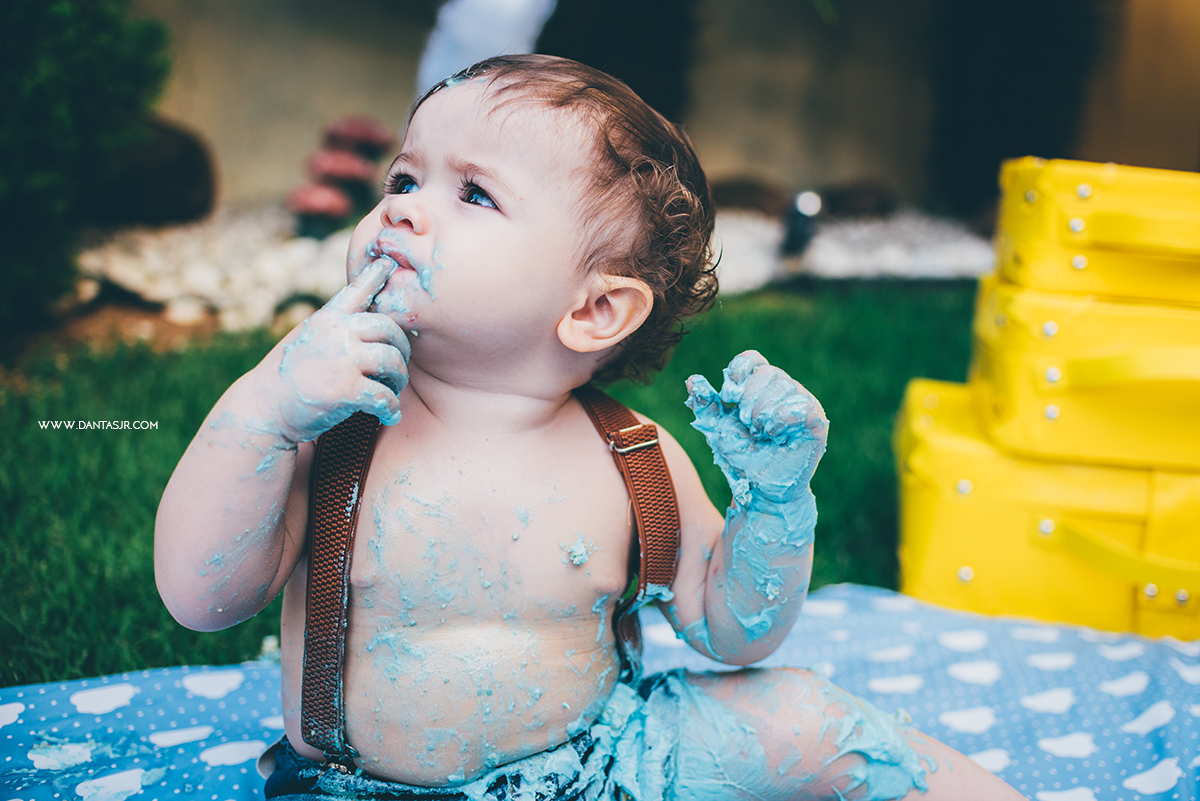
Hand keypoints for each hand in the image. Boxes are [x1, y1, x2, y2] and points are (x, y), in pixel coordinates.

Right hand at [262, 258, 410, 441]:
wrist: (261, 410)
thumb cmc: (285, 379)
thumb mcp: (305, 341)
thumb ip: (331, 329)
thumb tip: (358, 321)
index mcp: (326, 320)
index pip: (356, 291)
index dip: (375, 275)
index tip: (389, 263)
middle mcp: (335, 333)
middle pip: (389, 328)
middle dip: (402, 349)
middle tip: (399, 368)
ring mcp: (341, 359)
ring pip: (393, 361)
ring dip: (399, 380)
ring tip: (392, 391)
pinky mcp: (346, 389)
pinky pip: (385, 396)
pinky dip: (391, 409)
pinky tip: (389, 416)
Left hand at [686, 351, 827, 504]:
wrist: (759, 488)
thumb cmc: (741, 457)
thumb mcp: (718, 428)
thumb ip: (707, 404)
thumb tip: (692, 379)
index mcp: (761, 386)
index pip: (753, 359)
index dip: (739, 370)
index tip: (729, 396)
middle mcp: (784, 390)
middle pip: (767, 372)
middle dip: (749, 399)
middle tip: (746, 425)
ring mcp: (802, 403)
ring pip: (784, 386)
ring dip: (763, 413)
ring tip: (760, 434)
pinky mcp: (816, 421)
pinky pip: (801, 405)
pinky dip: (780, 420)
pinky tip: (775, 436)